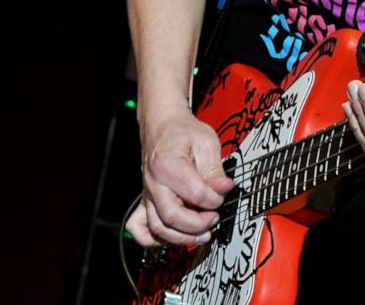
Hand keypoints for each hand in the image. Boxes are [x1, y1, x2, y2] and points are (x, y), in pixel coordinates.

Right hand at [126, 111, 235, 246]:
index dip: (214, 199)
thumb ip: (215, 169)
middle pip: (171, 217)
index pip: (194, 194)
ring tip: (202, 233)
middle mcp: (153, 182)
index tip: (223, 194)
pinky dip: (153, 239)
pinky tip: (173, 235)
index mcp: (168, 164)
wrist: (162, 124)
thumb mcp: (206, 142)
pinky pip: (139, 228)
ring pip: (157, 228)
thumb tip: (225, 189)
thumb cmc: (182, 131)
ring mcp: (147, 194)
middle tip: (214, 219)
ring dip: (182, 237)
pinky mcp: (145, 201)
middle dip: (197, 225)